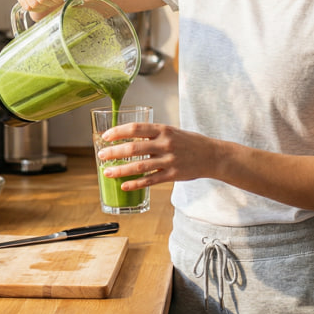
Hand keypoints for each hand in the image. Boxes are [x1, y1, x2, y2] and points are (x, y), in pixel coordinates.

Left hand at [97, 122, 221, 190]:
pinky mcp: (173, 175)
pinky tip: (124, 185)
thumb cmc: (190, 142)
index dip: (118, 132)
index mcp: (163, 130)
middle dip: (114, 152)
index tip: (105, 136)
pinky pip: (150, 180)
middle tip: (101, 155)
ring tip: (107, 172)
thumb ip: (153, 134)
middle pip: (134, 148)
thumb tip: (129, 137)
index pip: (136, 128)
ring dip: (121, 170)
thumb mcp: (172, 131)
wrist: (212, 155)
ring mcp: (169, 161)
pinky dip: (136, 183)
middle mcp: (165, 144)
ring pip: (139, 166)